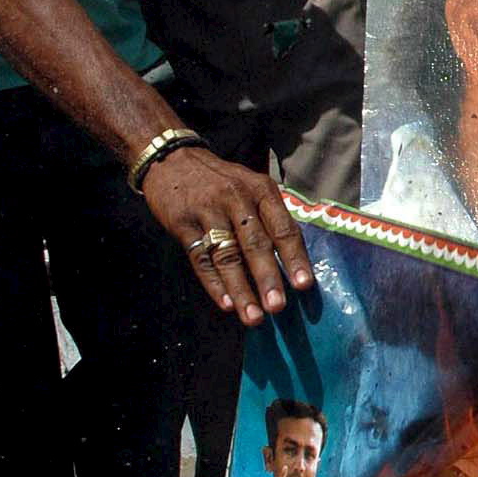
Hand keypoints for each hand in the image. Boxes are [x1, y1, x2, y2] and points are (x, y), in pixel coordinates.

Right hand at [141, 144, 313, 325]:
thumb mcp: (251, 186)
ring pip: (227, 256)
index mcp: (261, 190)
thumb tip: (292, 259)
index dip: (294, 257)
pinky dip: (214, 284)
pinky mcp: (182, 224)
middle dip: (268, 278)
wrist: (173, 160)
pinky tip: (226, 304)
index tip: (304, 285)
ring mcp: (208, 211)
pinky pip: (200, 259)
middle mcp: (237, 199)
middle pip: (256, 244)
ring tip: (253, 316)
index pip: (283, 227)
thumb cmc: (222, 181)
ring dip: (241, 289)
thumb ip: (269, 217)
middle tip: (278, 307)